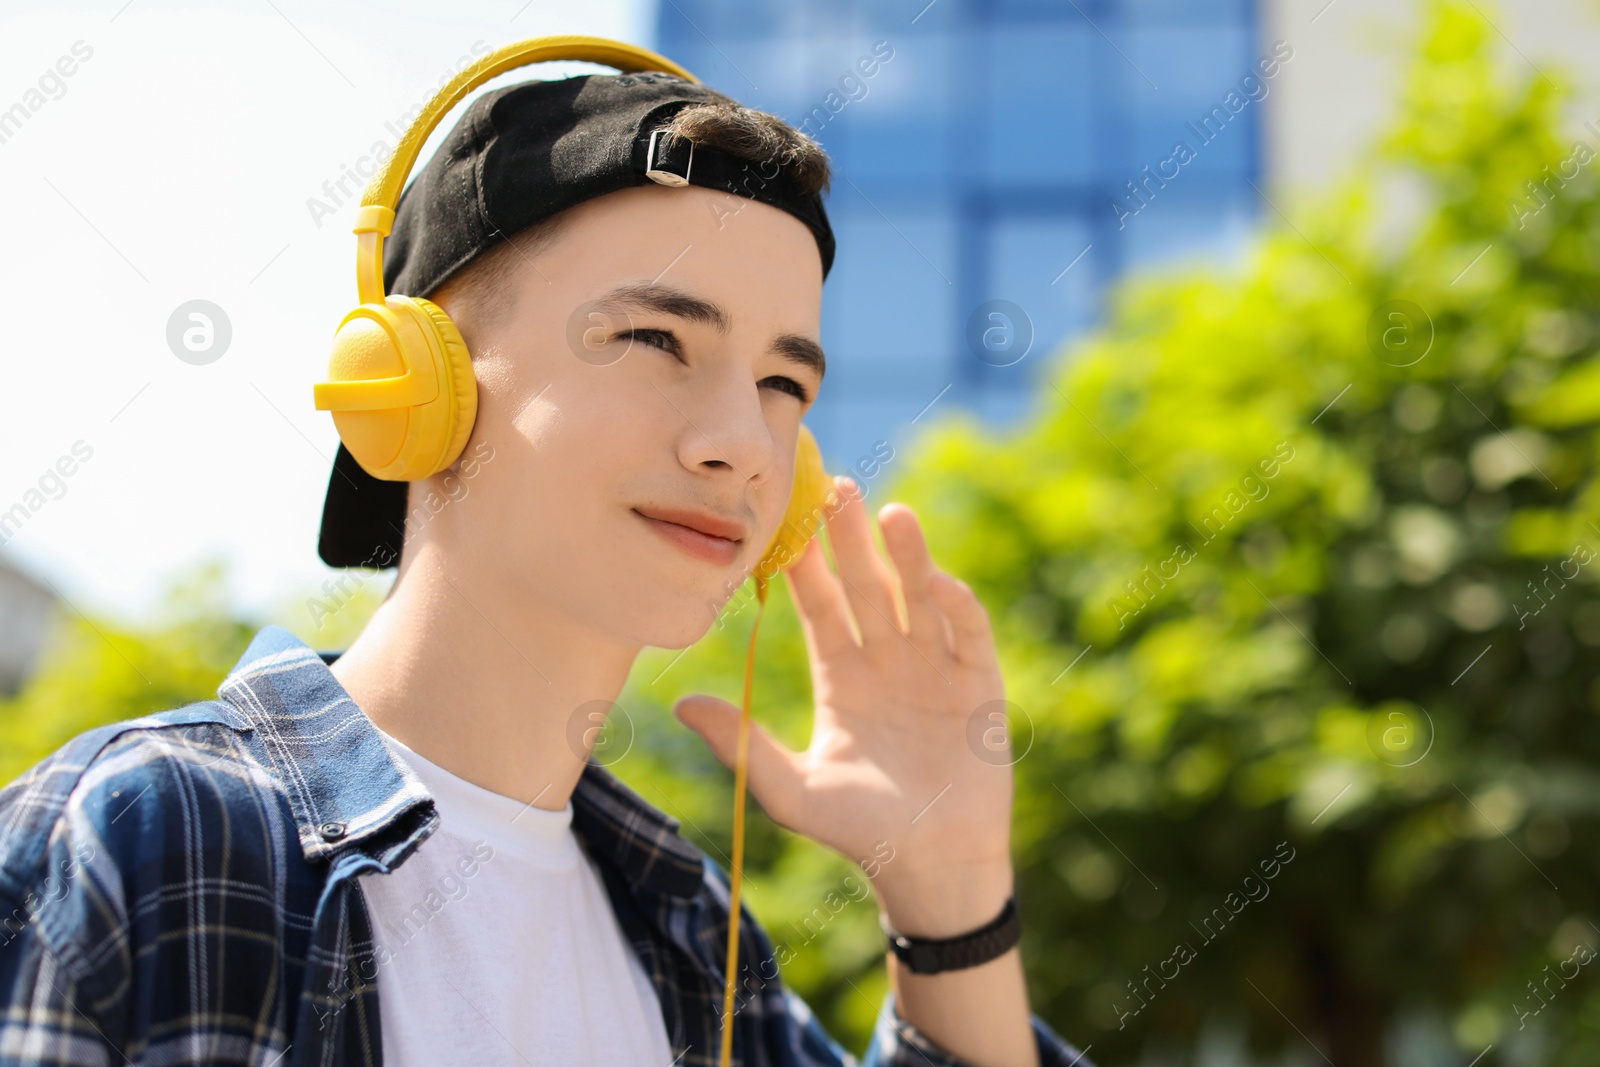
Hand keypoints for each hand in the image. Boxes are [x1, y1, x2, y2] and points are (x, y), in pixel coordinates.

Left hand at [675, 476, 1016, 937]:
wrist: (931, 869)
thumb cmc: (859, 831)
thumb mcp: (790, 790)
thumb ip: (741, 747)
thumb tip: (680, 706)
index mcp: (841, 677)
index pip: (819, 607)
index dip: (804, 565)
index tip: (784, 520)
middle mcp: (887, 662)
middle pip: (867, 586)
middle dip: (851, 540)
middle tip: (832, 488)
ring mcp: (934, 668)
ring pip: (918, 597)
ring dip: (907, 556)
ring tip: (890, 512)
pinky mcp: (979, 685)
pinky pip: (968, 633)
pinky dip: (955, 604)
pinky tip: (936, 579)